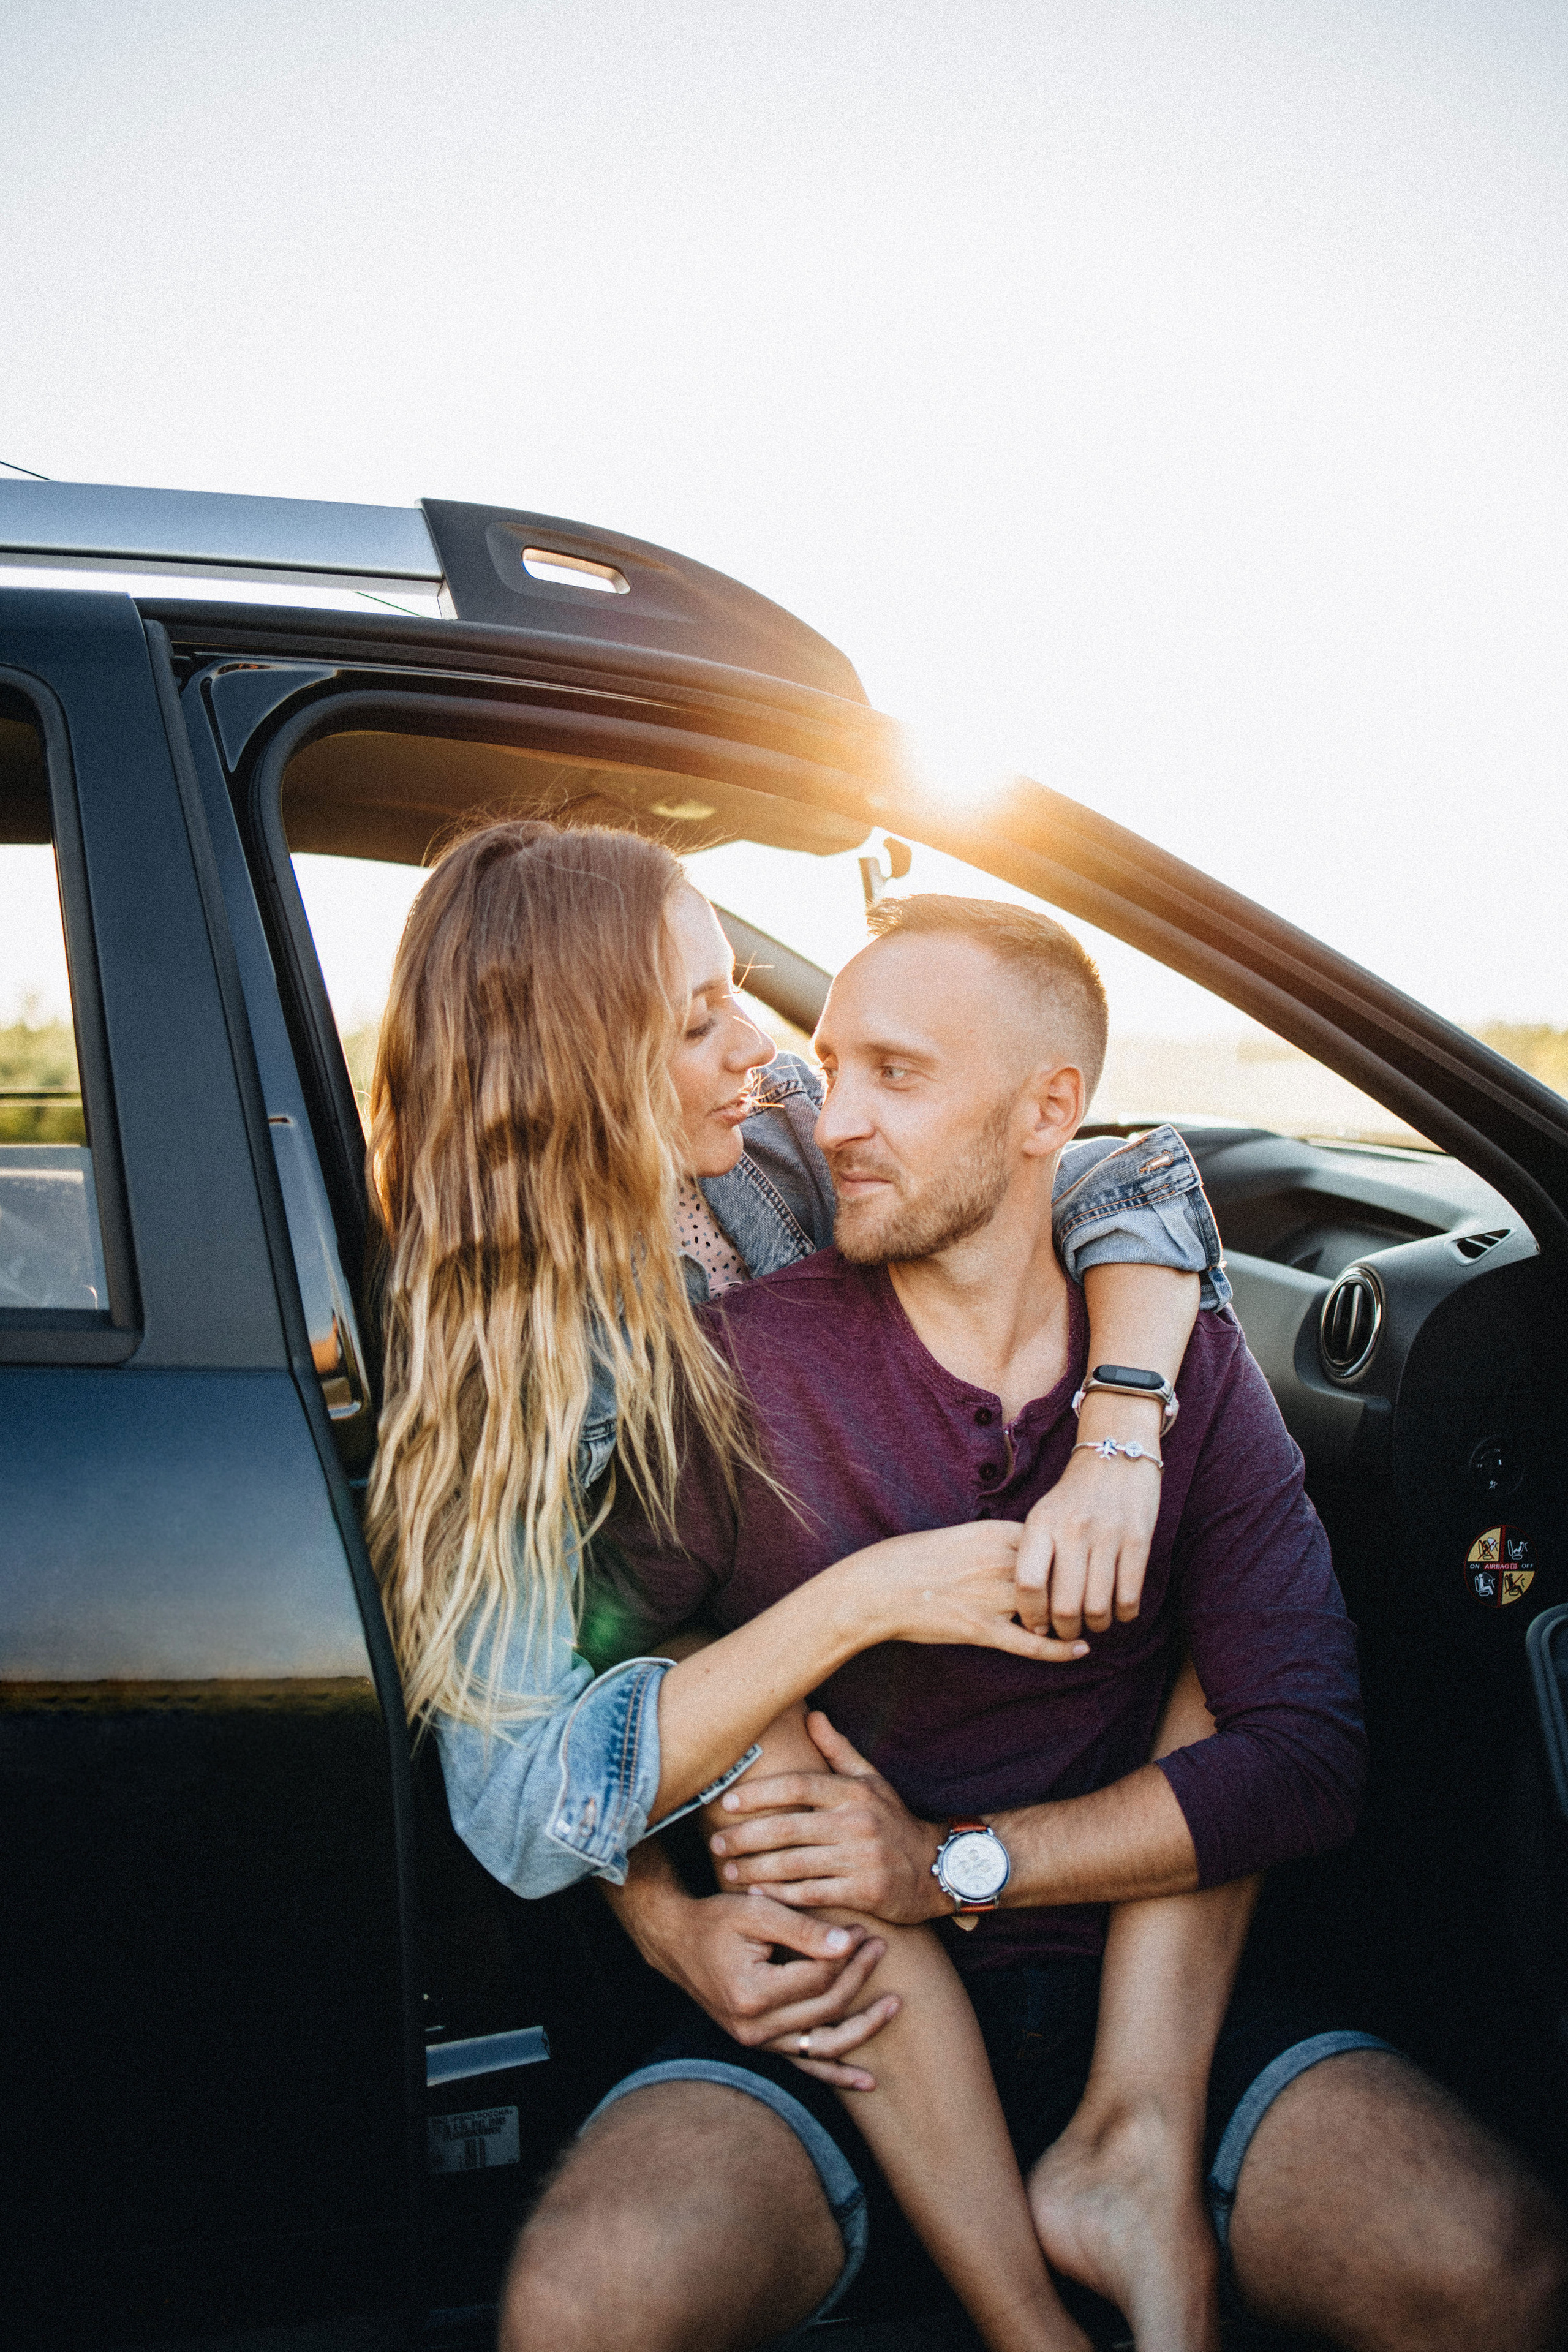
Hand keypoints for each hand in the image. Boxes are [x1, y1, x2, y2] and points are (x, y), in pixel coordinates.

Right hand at [633, 1884, 899, 2089]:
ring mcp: (757, 2043)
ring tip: (895, 2005)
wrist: (677, 1943)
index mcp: (752, 1994)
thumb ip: (801, 1928)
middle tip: (880, 1946)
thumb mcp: (756, 1912)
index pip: (818, 1978)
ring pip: (822, 2044)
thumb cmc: (716, 1920)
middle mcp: (754, 2028)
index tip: (862, 1930)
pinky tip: (867, 2081)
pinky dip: (836, 2073)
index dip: (846, 1953)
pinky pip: (805, 2065)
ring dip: (863, 2027)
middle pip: (825, 2007)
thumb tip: (848, 1943)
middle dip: (859, 1976)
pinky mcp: (761, 2046)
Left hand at [709, 1713, 945, 1925]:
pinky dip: (782, 1896)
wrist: (939, 1868)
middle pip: (789, 1828)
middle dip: (746, 1837)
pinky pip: (813, 1894)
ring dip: (756, 1869)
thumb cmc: (894, 1822)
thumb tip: (812, 1715)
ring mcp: (861, 1859)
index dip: (759, 1793)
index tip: (726, 1802)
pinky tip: (758, 1895)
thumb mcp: (872, 1781)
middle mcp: (857, 1823)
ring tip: (729, 1871)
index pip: (798, 1786)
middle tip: (716, 1843)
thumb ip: (838, 1751)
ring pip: (796, 1864)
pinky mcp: (865, 1893)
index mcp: (854, 1792)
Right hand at [841, 1521, 1089, 1662]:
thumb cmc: (909, 1560)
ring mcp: (993, 1597)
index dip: (1068, 1554)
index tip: (1081, 1561)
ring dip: (1073, 1616)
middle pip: (1060, 1572)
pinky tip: (1080, 1651)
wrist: (876, 1588)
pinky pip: (1031, 1643)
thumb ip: (990, 1542)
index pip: (1050, 1540)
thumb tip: (1015, 1548)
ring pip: (1051, 1607)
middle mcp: (999, 1562)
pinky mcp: (982, 1630)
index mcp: (992, 1534)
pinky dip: (1059, 1650)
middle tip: (1096, 1595)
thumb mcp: (956, 1537)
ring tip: (1093, 1622)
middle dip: (1080, 1584)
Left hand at [1015, 1406, 1162, 1639]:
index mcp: (1042, 1524)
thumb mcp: (1042, 1517)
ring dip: (1096, 1624)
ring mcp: (1108, 1535)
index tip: (1037, 1627)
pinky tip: (1119, 1611)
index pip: (1028, 1584)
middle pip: (1065, 1605)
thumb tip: (1032, 1613)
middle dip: (1066, 1630)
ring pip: (1099, 1607)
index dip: (1032, 1616)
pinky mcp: (1138, 1539)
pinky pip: (1129, 1596)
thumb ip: (1034, 1557)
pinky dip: (1123, 1614)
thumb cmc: (1071, 1497)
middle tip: (1068, 1631)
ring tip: (1094, 1621)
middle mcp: (1073, 1530)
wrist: (1114, 1454)